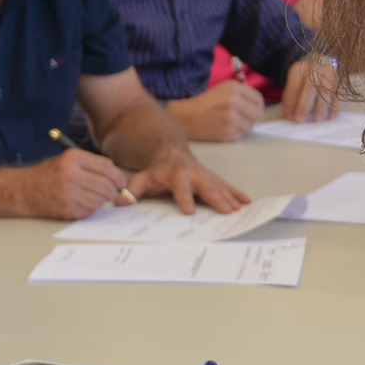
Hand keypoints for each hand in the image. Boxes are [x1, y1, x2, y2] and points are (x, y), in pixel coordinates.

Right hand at [22, 146, 130, 219]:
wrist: (24, 190)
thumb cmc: (48, 174)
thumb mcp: (67, 160)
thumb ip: (91, 165)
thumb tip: (116, 176)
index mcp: (73, 157)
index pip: (107, 167)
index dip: (118, 176)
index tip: (120, 182)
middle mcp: (72, 174)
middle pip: (107, 185)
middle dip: (114, 191)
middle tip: (113, 192)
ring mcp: (70, 193)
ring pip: (101, 199)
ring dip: (102, 200)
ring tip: (93, 196)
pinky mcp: (68, 208)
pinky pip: (91, 209)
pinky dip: (91, 208)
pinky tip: (82, 202)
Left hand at [126, 154, 247, 215]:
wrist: (170, 152)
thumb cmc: (157, 170)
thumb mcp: (141, 178)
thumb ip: (131, 191)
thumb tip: (118, 203)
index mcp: (175, 175)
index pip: (181, 188)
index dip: (185, 199)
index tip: (190, 212)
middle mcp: (193, 174)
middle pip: (206, 186)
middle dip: (216, 198)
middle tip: (225, 212)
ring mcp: (205, 175)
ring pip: (219, 186)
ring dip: (229, 197)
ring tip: (238, 210)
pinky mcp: (212, 177)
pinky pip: (226, 185)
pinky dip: (236, 192)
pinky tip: (246, 201)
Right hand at [168, 79, 263, 142]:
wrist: (185, 117)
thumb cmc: (204, 104)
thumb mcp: (223, 90)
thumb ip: (241, 95)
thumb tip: (258, 107)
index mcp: (234, 88)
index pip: (258, 99)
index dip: (257, 106)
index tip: (253, 110)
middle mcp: (234, 101)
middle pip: (257, 114)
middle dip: (253, 118)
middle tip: (243, 119)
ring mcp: (232, 117)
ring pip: (250, 126)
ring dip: (243, 127)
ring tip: (230, 123)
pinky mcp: (228, 131)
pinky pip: (241, 135)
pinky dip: (235, 134)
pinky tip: (224, 129)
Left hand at [279, 55, 339, 122]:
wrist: (323, 62)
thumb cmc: (306, 76)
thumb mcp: (295, 83)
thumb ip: (290, 99)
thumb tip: (285, 117)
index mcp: (299, 69)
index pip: (294, 88)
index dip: (291, 104)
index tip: (290, 118)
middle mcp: (314, 68)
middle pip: (309, 88)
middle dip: (304, 106)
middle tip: (300, 121)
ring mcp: (329, 72)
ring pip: (325, 90)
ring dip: (320, 107)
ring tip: (316, 120)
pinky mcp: (340, 78)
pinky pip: (338, 93)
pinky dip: (335, 106)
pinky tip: (331, 117)